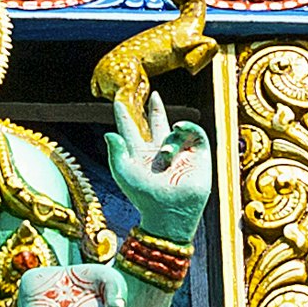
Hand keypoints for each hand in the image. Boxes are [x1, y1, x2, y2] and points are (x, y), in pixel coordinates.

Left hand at [104, 83, 214, 242]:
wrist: (169, 211)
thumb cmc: (143, 196)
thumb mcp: (123, 171)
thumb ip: (115, 151)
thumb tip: (109, 132)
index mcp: (139, 154)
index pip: (131, 130)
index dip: (125, 116)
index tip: (118, 101)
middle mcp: (159, 151)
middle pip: (157, 124)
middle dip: (155, 109)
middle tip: (153, 95)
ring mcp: (179, 152)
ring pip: (174, 129)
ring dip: (169, 135)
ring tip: (166, 154)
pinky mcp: (198, 155)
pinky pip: (194, 132)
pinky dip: (186, 127)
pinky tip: (178, 127)